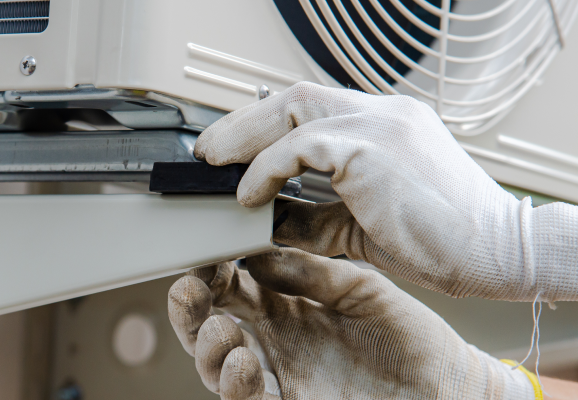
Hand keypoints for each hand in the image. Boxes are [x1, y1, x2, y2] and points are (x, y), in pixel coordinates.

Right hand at [168, 248, 536, 398]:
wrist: (450, 392)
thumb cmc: (414, 342)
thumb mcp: (363, 291)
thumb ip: (311, 272)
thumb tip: (256, 253)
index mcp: (290, 307)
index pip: (233, 286)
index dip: (212, 272)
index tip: (206, 256)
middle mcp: (277, 343)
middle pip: (211, 325)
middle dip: (190, 310)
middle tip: (190, 291)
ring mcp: (282, 378)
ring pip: (217, 366)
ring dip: (206, 347)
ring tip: (219, 329)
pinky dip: (234, 383)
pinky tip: (243, 362)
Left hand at [194, 81, 577, 301]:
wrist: (496, 254)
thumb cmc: (437, 241)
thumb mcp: (358, 225)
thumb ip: (312, 215)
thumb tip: (262, 218)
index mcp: (385, 124)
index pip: (310, 107)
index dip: (263, 123)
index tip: (230, 148)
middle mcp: (383, 113)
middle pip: (293, 96)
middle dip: (242, 122)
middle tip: (207, 151)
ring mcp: (381, 123)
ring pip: (293, 108)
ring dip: (244, 135)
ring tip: (214, 163)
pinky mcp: (373, 146)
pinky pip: (301, 145)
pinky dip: (267, 166)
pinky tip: (250, 192)